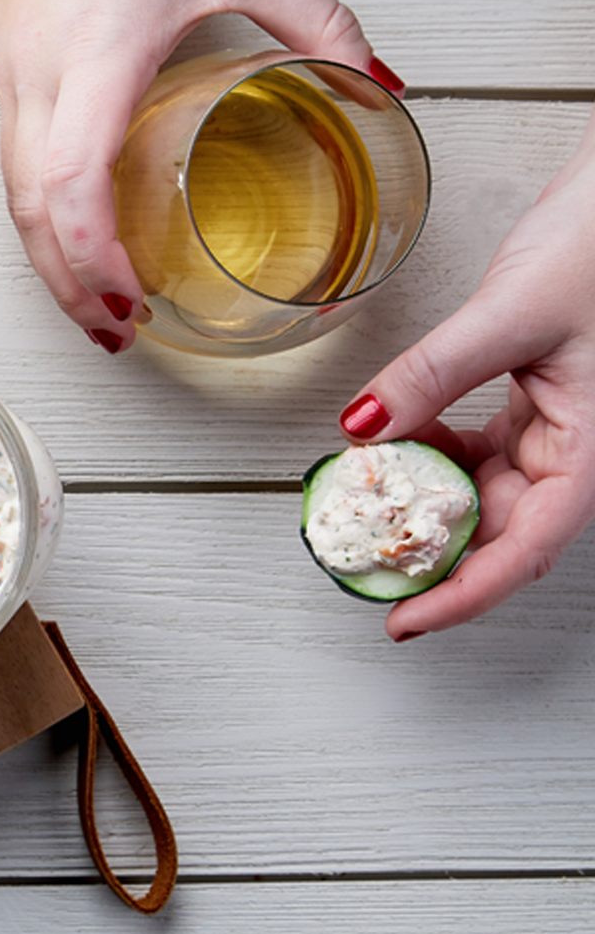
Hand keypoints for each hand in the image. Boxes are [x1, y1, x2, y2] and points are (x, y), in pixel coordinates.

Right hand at [0, 0, 392, 352]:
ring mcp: (10, 67)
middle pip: (31, 208)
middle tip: (114, 327)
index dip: (91, 253)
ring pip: (12, 189)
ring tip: (94, 295)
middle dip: (67, 281)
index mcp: (95, 52)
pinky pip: (13, 154)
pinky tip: (75, 224)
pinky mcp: (4, 60)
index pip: (72, 180)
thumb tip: (373, 83)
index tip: (128, 297)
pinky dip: (40, 207)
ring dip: (47, 253)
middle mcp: (38, 71)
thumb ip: (318, 21)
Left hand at [339, 110, 594, 638]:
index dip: (465, 594)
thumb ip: (433, 374)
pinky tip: (392, 443)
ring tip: (365, 506)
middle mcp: (580, 450)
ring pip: (488, 493)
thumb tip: (362, 427)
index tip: (405, 619)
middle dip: (434, 553)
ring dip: (427, 502)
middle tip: (362, 564)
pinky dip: (434, 453)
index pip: (527, 549)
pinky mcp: (537, 402)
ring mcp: (559, 429)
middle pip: (504, 531)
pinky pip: (482, 450)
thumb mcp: (508, 314)